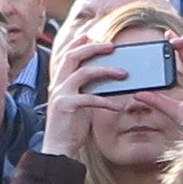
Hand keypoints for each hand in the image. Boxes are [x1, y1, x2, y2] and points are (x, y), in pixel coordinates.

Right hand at [39, 22, 129, 157]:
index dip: (76, 43)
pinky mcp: (67, 107)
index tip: (89, 35)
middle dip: (92, 48)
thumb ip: (87, 90)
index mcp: (59, 83)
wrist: (58, 148)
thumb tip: (108, 81)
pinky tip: (119, 105)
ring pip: (83, 73)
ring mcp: (61, 95)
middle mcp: (58, 85)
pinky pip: (90, 98)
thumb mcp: (79, 104)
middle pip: (73, 57)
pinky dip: (107, 100)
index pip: (66, 56)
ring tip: (124, 73)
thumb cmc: (71, 127)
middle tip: (111, 46)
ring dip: (106, 70)